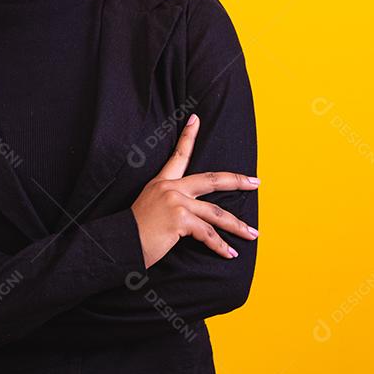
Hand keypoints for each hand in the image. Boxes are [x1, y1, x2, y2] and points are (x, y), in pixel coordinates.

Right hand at [131, 113, 259, 268]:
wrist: (118, 245)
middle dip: (237, 181)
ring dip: (236, 226)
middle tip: (255, 182)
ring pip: (215, 213)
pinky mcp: (179, 219)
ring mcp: (176, 202)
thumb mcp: (150, 210)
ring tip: (251, 234)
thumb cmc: (134, 233)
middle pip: (211, 180)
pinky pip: (207, 234)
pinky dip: (220, 246)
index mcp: (162, 183)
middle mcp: (170, 188)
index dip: (188, 136)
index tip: (195, 119)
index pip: (178, 155)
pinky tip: (229, 253)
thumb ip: (171, 205)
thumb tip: (193, 215)